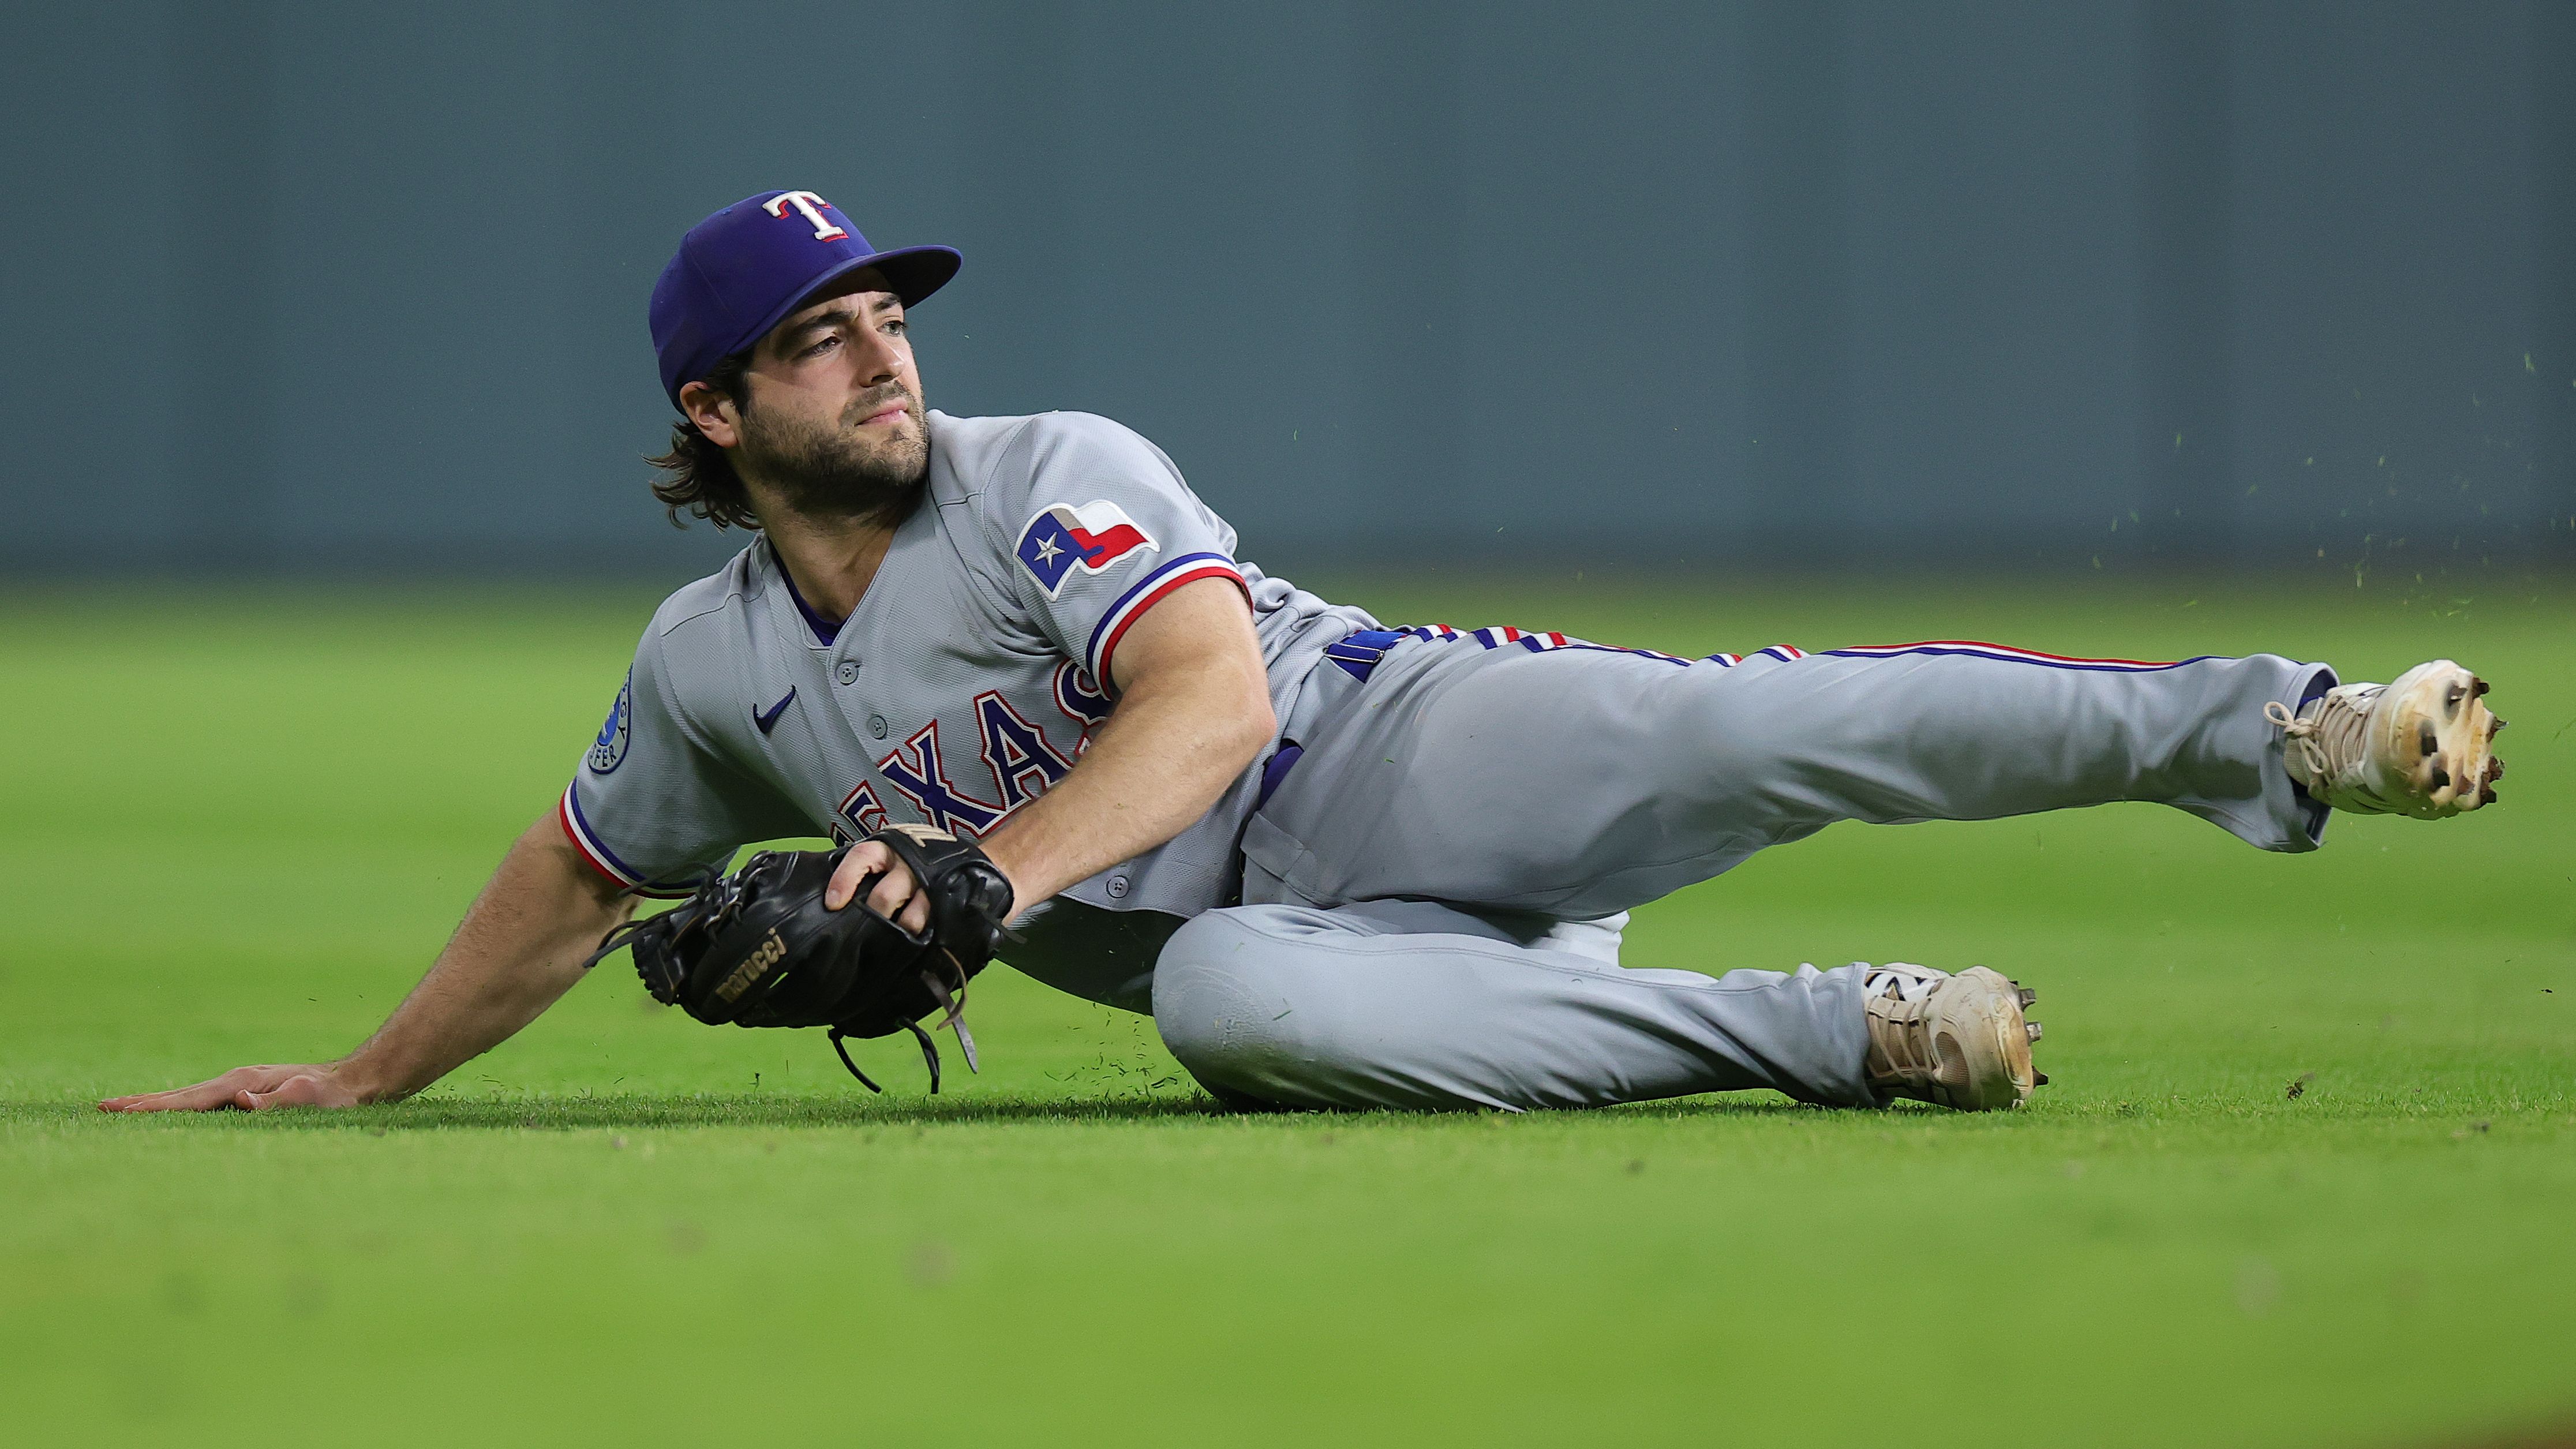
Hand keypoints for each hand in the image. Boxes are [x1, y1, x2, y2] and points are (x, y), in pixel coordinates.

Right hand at [99, 1062, 371, 1113]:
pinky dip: (179, 1104)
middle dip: (142, 1103)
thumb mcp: (309, 1101)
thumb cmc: (335, 1097)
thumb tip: (239, 1101)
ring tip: (123, 1108)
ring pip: (189, 1096)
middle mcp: (236, 1080)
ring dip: (156, 1102)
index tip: (120, 1111)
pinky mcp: (248, 1091)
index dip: (154, 1108)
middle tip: (103, 1108)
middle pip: (180, 1094)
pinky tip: (171, 1110)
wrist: (356, 1081)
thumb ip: (275, 1102)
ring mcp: (241, 1083)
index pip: (189, 1099)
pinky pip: (204, 1100)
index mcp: (242, 1083)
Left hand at [824, 840, 932, 932]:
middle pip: (884, 896)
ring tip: (888, 932)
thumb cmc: (897, 857)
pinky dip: (915, 932)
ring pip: (910, 917)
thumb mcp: (878, 853)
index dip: (845, 880)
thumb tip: (832, 898)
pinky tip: (907, 933)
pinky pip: (928, 924)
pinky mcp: (942, 899)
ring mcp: (928, 882)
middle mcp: (908, 862)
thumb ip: (858, 869)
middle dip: (872, 915)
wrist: (942, 850)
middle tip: (864, 926)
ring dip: (896, 928)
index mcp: (885, 847)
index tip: (833, 903)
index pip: (862, 857)